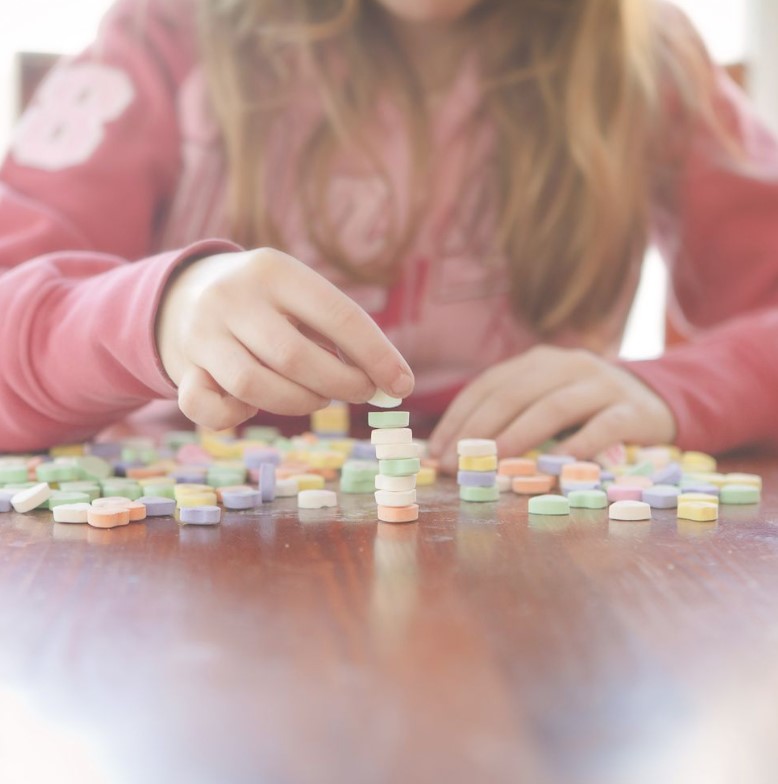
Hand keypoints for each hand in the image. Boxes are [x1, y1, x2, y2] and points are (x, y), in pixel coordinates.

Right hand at [156, 248, 413, 429]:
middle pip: (295, 357)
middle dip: (340, 384)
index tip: (402, 385)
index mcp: (274, 270)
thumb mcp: (301, 297)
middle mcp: (231, 297)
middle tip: (361, 392)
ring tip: (317, 396)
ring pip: (254, 386)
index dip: (376, 355)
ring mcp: (201, 332)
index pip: (337, 315)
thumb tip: (393, 383)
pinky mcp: (183, 366)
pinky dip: (237, 418)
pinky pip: (207, 409)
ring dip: (298, 403)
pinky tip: (254, 406)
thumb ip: (342, 334)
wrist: (188, 292)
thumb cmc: (269, 303)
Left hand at [428, 345, 675, 471]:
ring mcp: (602, 383)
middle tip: (457, 463)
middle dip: (480, 429)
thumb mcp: (546, 401)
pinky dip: (577, 445)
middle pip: (514, 393)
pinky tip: (556, 466)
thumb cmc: (586, 408)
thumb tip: (456, 452)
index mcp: (538, 361)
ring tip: (497, 462)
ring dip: (520, 435)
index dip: (460, 417)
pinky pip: (602, 426)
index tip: (437, 450)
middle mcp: (567, 364)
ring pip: (554, 406)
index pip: (489, 385)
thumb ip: (510, 417)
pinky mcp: (632, 409)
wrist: (656, 401)